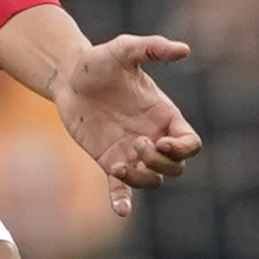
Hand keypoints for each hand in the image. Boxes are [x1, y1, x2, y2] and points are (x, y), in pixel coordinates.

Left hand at [52, 33, 200, 218]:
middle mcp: (153, 136)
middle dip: (161, 163)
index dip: (183, 149)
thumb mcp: (124, 49)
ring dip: (142, 179)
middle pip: (176, 168)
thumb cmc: (99, 61)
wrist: (68, 77)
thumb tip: (184, 49)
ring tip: (120, 165)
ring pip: (153, 181)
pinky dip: (123, 201)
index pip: (190, 143)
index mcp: (164, 114)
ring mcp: (131, 151)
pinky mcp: (109, 160)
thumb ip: (152, 48)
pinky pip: (121, 189)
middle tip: (136, 144)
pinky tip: (121, 210)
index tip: (164, 142)